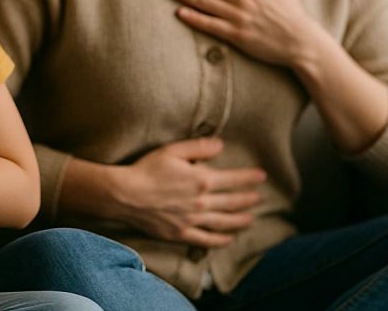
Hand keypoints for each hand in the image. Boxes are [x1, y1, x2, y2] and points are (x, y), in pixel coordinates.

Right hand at [115, 138, 264, 247]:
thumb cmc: (147, 169)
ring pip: (224, 222)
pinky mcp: (181, 234)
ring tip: (252, 219)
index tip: (262, 176)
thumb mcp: (172, 150)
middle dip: (249, 199)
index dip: (249, 178)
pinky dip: (220, 240)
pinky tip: (229, 239)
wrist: (125, 195)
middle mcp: (201, 202)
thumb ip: (199, 147)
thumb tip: (220, 145)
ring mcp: (192, 220)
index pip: (233, 179)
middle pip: (232, 202)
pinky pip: (206, 240)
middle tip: (259, 198)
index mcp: (201, 179)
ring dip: (241, 221)